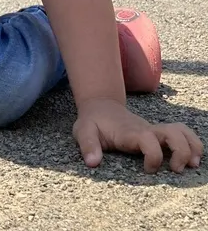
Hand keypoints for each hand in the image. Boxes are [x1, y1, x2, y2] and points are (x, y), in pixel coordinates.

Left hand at [73, 98, 202, 172]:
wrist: (100, 106)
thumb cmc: (92, 121)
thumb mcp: (83, 130)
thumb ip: (87, 145)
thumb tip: (92, 163)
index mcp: (129, 131)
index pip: (148, 140)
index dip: (153, 156)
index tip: (147, 170)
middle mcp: (146, 130)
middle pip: (173, 133)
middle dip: (181, 152)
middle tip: (176, 170)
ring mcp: (154, 131)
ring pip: (181, 131)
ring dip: (191, 147)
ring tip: (192, 165)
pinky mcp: (158, 134)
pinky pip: (181, 134)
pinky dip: (191, 144)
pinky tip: (191, 159)